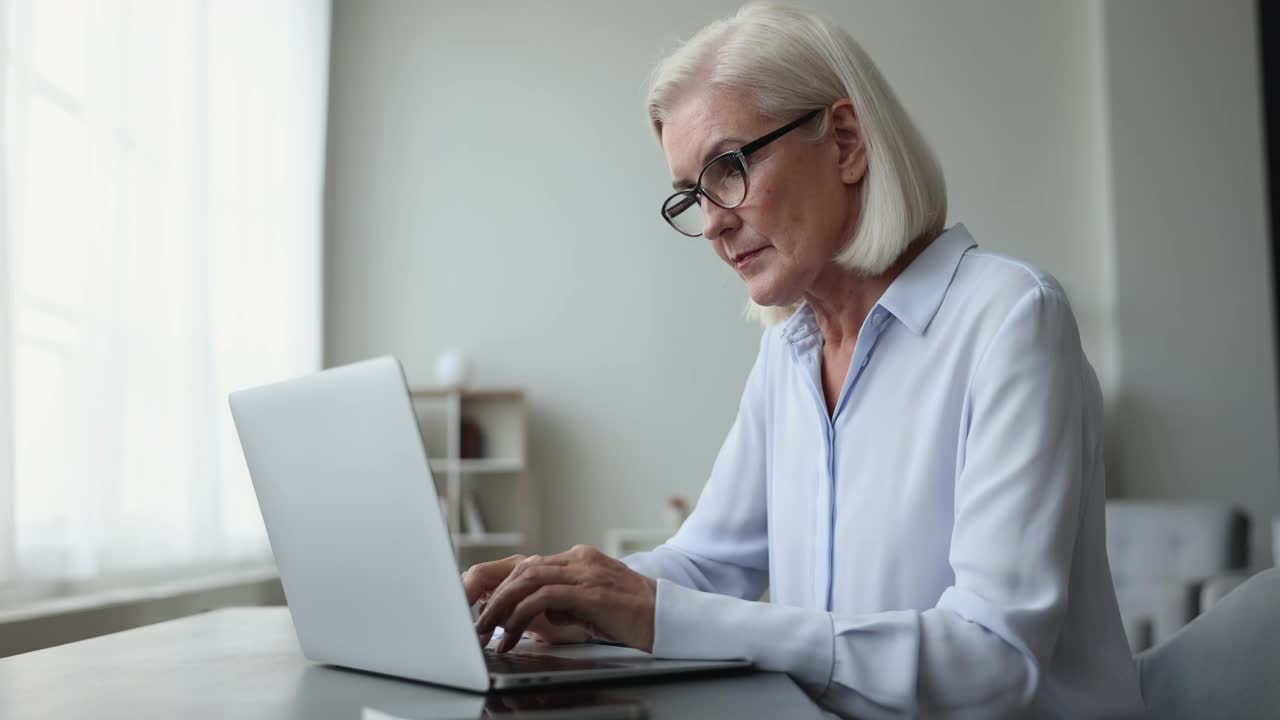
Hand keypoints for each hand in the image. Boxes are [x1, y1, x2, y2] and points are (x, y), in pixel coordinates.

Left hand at [466, 545, 656, 653]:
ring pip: (528, 580)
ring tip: (487, 629)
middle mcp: (581, 559)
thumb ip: (564, 602)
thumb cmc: (631, 616)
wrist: (667, 618)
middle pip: (523, 568)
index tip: (484, 603)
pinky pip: (544, 598)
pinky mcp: (590, 592)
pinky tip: (512, 631)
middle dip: (495, 594)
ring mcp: (586, 573)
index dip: (503, 583)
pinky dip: (521, 614)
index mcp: (581, 558)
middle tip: (478, 620)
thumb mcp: (590, 603)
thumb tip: (534, 613)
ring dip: (502, 606)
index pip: (531, 564)